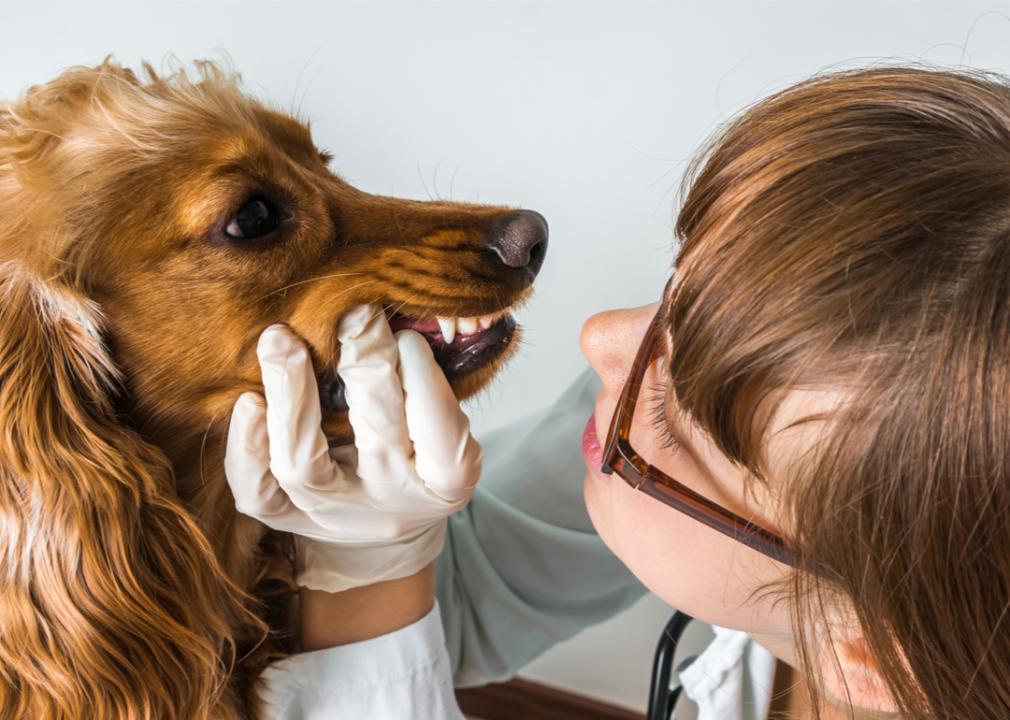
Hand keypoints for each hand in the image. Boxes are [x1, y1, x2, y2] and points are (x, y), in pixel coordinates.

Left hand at [224, 305, 481, 592]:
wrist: (383, 519)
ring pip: (302, 465)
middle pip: (375, 434)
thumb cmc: (419, 446)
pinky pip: (257, 494)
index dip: (423, 380)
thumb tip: (406, 311)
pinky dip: (247, 449)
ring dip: (291, 396)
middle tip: (355, 315)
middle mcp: (392, 502)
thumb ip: (429, 376)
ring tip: (281, 340)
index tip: (408, 338)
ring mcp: (336, 515)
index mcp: (445, 481)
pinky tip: (248, 402)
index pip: (440, 433)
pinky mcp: (289, 518)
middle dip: (365, 364)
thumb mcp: (445, 418)